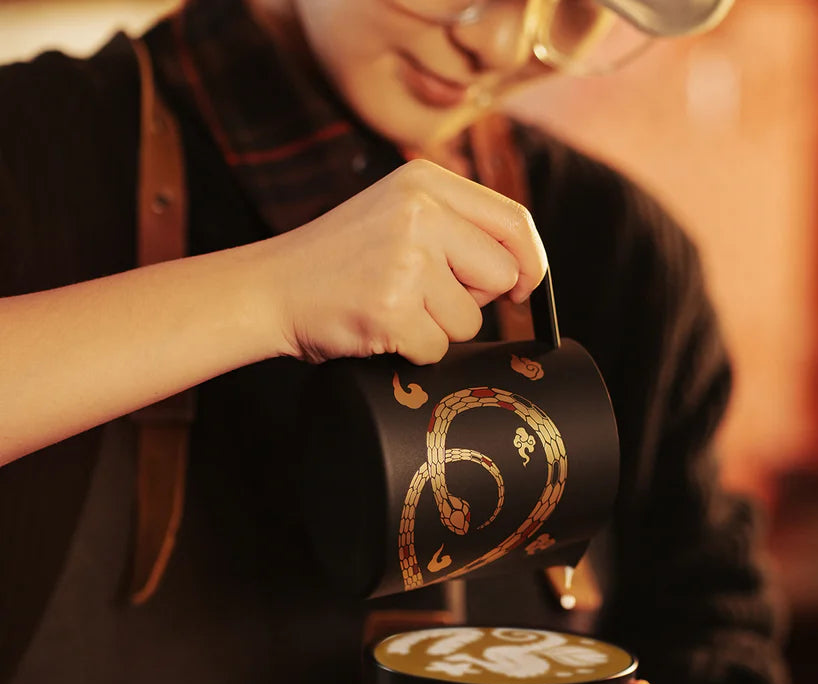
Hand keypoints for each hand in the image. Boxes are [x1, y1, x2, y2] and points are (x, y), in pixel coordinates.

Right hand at [258, 158, 547, 365]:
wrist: (270, 288)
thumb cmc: (341, 261)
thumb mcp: (398, 214)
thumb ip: (457, 227)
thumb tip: (524, 271)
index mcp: (426, 182)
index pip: (514, 222)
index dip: (531, 262)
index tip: (523, 288)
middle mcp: (420, 213)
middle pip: (502, 276)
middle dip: (475, 299)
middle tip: (424, 294)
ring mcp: (406, 261)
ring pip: (471, 321)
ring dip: (438, 328)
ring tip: (393, 306)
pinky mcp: (392, 309)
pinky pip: (438, 349)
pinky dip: (413, 351)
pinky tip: (379, 327)